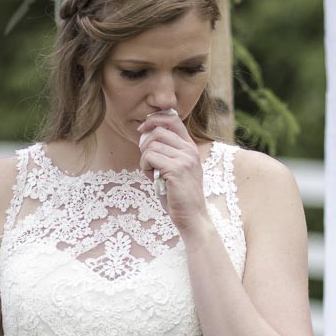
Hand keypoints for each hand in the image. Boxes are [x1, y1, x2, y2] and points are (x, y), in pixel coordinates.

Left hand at [137, 109, 206, 226]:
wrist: (192, 216)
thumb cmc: (180, 195)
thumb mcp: (177, 168)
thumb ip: (167, 151)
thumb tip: (145, 135)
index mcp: (190, 147)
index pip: (172, 118)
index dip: (154, 119)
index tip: (143, 129)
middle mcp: (189, 150)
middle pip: (157, 131)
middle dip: (145, 144)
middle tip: (147, 161)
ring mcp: (184, 159)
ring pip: (151, 146)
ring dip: (145, 160)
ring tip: (153, 174)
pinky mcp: (176, 169)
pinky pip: (149, 158)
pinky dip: (145, 167)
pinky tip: (153, 178)